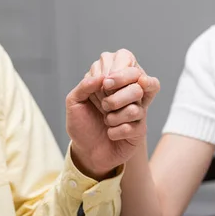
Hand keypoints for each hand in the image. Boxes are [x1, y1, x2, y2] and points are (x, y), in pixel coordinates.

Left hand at [66, 49, 159, 179]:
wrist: (87, 152)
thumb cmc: (82, 125)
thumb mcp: (74, 103)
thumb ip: (85, 86)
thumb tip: (102, 78)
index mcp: (114, 82)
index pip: (127, 63)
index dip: (116, 74)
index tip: (104, 84)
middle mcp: (129, 93)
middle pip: (138, 83)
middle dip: (115, 96)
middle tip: (103, 105)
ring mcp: (137, 111)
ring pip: (135, 108)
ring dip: (113, 117)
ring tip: (106, 121)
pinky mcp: (139, 130)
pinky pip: (132, 127)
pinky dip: (115, 132)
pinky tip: (111, 134)